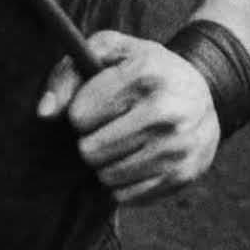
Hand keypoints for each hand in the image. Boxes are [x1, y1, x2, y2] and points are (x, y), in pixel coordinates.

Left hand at [37, 29, 219, 202]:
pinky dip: (123, 182)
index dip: (81, 111)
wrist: (206, 94)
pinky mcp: (182, 175)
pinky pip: (126, 195)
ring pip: (106, 176)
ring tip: (125, 142)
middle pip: (90, 150)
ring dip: (107, 162)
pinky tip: (138, 159)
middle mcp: (165, 110)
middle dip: (92, 140)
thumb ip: (66, 75)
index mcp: (144, 73)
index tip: (99, 104)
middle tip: (111, 126)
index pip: (79, 116)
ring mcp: (177, 146)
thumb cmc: (142, 71)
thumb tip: (44, 114)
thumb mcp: (107, 53)